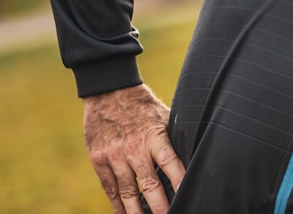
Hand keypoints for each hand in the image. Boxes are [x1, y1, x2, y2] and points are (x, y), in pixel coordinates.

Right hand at [82, 84, 185, 213]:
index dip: (179, 181)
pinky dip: (117, 204)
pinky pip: (110, 188)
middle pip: (149, 185)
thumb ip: (174, 137)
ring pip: (128, 192)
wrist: (108, 92)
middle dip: (160, 206)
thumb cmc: (143, 106)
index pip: (170, 163)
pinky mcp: (99, 159)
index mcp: (155, 136)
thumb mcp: (164, 116)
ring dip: (137, 212)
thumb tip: (193, 154)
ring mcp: (114, 156)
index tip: (187, 195)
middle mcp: (134, 149)